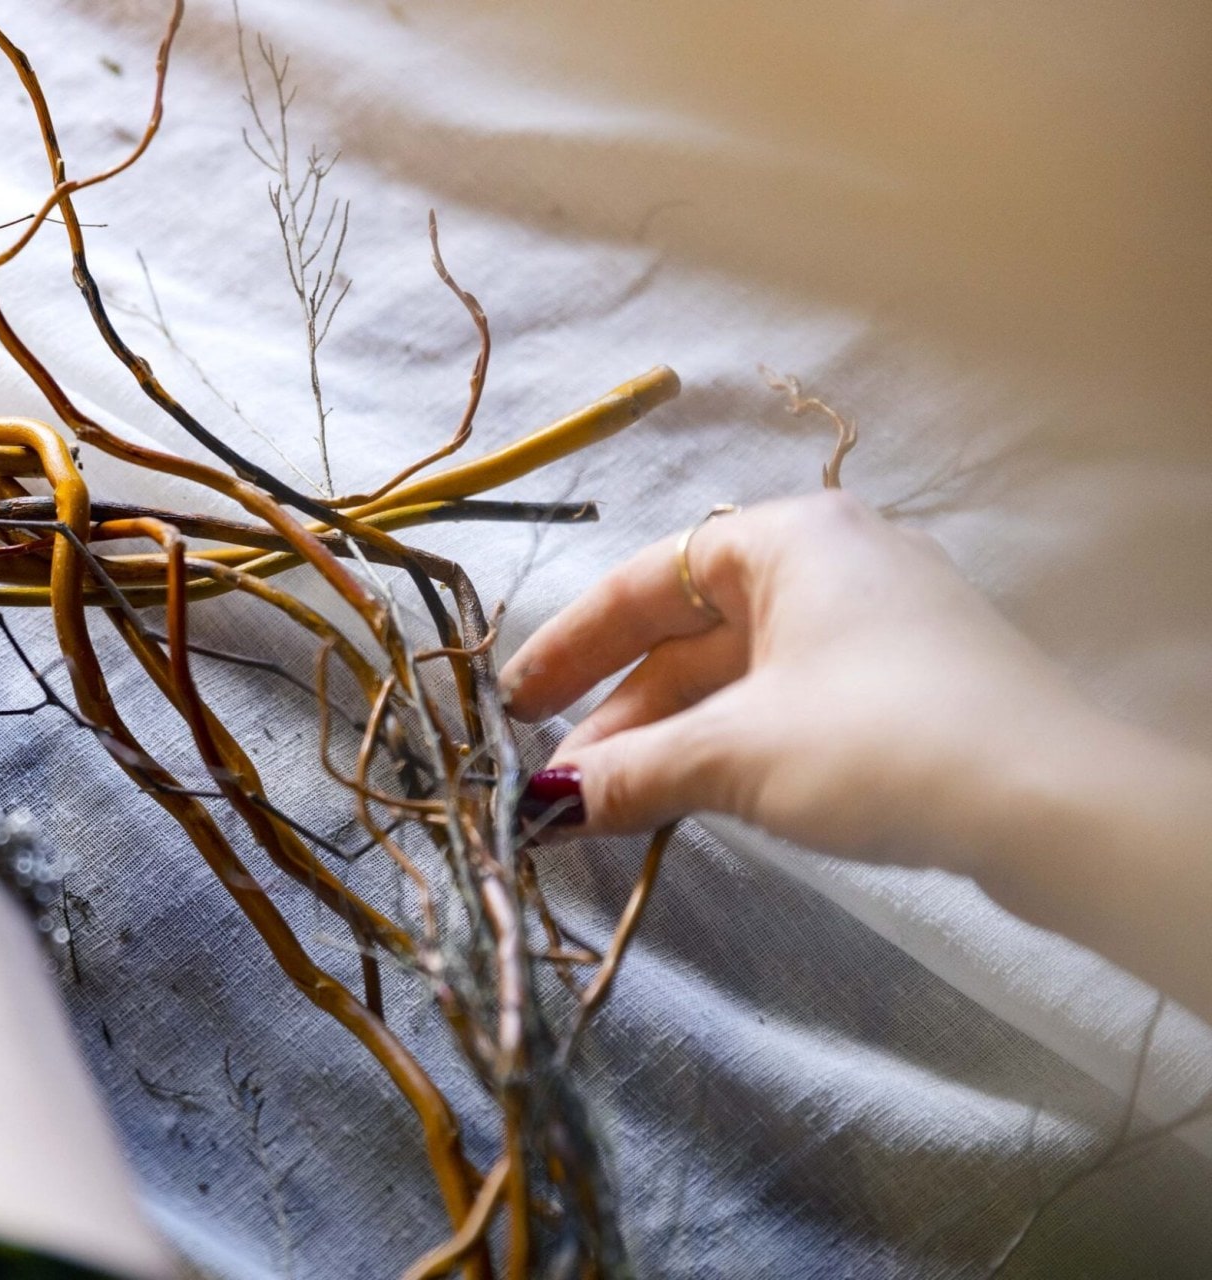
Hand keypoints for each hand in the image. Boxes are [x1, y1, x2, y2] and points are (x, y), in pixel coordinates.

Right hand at [499, 490, 1104, 874]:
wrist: (1055, 805)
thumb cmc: (882, 743)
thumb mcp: (736, 755)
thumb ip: (628, 773)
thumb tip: (540, 808)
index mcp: (787, 538)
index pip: (647, 582)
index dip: (571, 645)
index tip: (514, 703)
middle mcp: (831, 561)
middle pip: (690, 633)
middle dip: (618, 712)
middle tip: (557, 781)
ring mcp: (875, 624)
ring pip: (739, 675)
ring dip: (669, 738)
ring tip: (608, 805)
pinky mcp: (906, 685)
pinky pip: (787, 702)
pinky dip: (729, 745)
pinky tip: (690, 798)